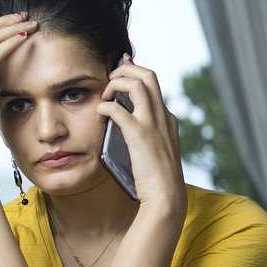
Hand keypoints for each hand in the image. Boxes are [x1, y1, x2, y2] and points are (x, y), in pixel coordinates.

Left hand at [98, 54, 186, 216]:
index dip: (134, 72)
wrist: (166, 197)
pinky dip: (106, 106)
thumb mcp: (153, 151)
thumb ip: (144, 135)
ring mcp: (153, 124)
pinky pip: (118, 109)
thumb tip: (124, 124)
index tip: (119, 69)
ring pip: (138, 83)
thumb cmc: (156, 179)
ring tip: (104, 93)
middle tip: (109, 77)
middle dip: (126, 69)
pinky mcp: (140, 135)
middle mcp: (163, 116)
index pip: (153, 84)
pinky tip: (99, 113)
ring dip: (117, 82)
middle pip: (148, 75)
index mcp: (167, 119)